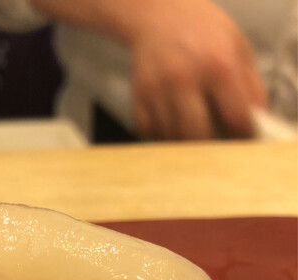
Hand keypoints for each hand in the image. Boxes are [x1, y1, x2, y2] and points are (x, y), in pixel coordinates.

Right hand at [126, 0, 266, 139]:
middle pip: (199, 136)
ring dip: (186, 144)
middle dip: (210, 146)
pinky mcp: (139, 97)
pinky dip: (163, 136)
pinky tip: (174, 126)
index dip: (242, 134)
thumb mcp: (238, 47)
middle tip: (216, 143)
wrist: (160, 14)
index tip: (241, 136)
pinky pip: (151, 133)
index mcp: (217, 65)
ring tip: (195, 133)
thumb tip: (258, 122)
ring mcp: (158, 90)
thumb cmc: (203, 31)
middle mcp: (184, 79)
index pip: (236, 118)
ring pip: (172, 138)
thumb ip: (250, 86)